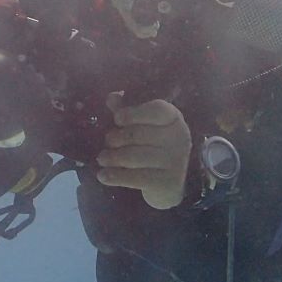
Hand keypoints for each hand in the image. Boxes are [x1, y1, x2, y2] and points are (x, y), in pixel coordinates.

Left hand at [96, 95, 190, 209]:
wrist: (168, 184)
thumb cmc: (152, 147)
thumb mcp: (142, 126)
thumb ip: (127, 111)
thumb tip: (112, 97)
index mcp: (174, 119)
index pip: (157, 110)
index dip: (133, 113)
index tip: (117, 119)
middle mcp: (179, 138)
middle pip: (139, 134)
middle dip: (116, 138)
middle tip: (107, 142)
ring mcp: (176, 162)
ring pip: (134, 157)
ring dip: (113, 157)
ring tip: (102, 158)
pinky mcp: (167, 183)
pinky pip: (136, 178)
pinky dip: (116, 176)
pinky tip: (103, 176)